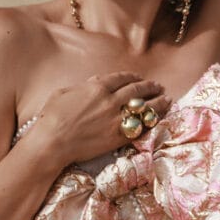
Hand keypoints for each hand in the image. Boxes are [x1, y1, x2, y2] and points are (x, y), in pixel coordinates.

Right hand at [29, 71, 172, 165]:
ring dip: (157, 102)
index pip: (121, 78)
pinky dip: (151, 122)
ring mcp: (116, 120)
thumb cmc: (52, 117)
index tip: (139, 77)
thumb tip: (94, 82)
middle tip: (158, 86)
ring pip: (144, 108)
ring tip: (166, 99)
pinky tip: (157, 119)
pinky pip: (140, 127)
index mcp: (97, 88)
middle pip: (137, 90)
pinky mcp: (118, 137)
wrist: (53, 142)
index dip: (133, 77)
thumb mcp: (64, 93)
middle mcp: (111, 101)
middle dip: (149, 87)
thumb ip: (82, 86)